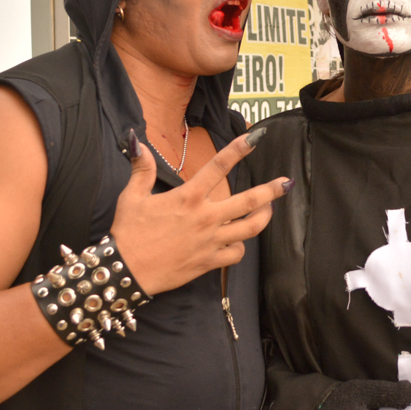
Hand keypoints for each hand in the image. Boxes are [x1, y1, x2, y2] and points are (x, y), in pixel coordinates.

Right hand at [110, 132, 290, 295]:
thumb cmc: (128, 232)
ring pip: (250, 228)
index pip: (218, 166)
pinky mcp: (209, 262)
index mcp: (189, 197)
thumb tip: (138, 144)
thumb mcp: (131, 196)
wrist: (125, 270)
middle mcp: (205, 217)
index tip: (255, 138)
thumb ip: (141, 169)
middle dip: (271, 191)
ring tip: (269, 209)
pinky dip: (241, 247)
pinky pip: (237, 254)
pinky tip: (239, 241)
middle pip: (248, 201)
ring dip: (264, 217)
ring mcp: (210, 241)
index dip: (238, 150)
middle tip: (286, 183)